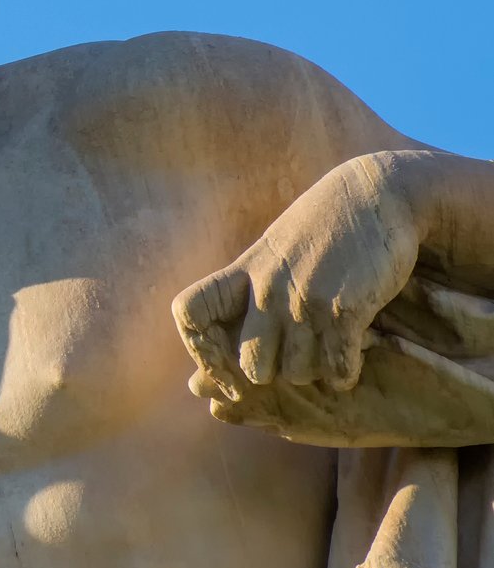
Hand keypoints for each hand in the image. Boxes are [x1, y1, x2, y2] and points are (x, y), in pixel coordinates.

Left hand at [174, 154, 421, 395]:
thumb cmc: (321, 229)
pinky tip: (348, 363)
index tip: (221, 363)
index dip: (200, 347)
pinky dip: (343, 374)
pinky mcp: (346, 309)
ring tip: (323, 355)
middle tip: (291, 363)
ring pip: (295, 374)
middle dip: (272, 373)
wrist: (377, 193)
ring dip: (312, 373)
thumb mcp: (271, 252)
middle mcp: (267, 289)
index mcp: (242, 273)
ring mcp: (305, 300)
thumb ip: (246, 290)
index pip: (189, 314)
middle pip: (251, 366)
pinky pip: (336, 368)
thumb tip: (218, 337)